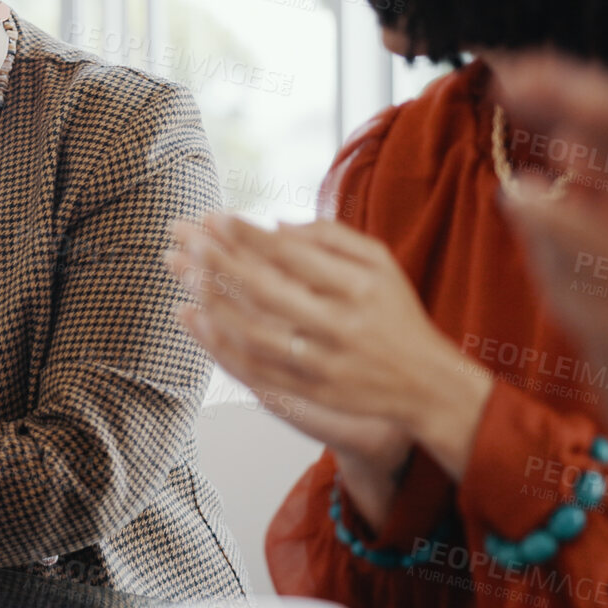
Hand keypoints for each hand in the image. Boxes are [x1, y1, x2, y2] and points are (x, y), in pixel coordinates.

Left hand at [169, 215, 492, 479]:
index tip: (214, 215)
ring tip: (182, 270)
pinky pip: (251, 367)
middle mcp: (340, 326)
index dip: (249, 234)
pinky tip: (192, 317)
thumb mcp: (381, 263)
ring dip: (211, 299)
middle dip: (219, 260)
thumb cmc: (395, 312)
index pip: (291, 255)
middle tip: (185, 235)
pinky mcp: (308, 391)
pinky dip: (217, 342)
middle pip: (265, 290)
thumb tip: (275, 224)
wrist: (425, 384)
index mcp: (358, 288)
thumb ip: (332, 236)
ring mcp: (322, 363)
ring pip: (252, 331)